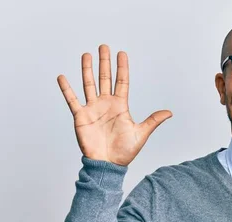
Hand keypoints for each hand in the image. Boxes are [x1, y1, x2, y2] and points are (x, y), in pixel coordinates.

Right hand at [57, 44, 171, 165]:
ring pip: (89, 85)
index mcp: (120, 106)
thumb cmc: (125, 151)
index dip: (122, 68)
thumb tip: (169, 112)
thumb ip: (153, 120)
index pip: (121, 82)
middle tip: (104, 46)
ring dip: (87, 70)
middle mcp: (106, 104)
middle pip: (105, 78)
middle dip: (104, 63)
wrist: (108, 164)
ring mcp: (93, 109)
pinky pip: (72, 100)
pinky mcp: (81, 117)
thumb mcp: (141, 133)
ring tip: (87, 55)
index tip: (121, 53)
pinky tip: (62, 77)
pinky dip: (67, 89)